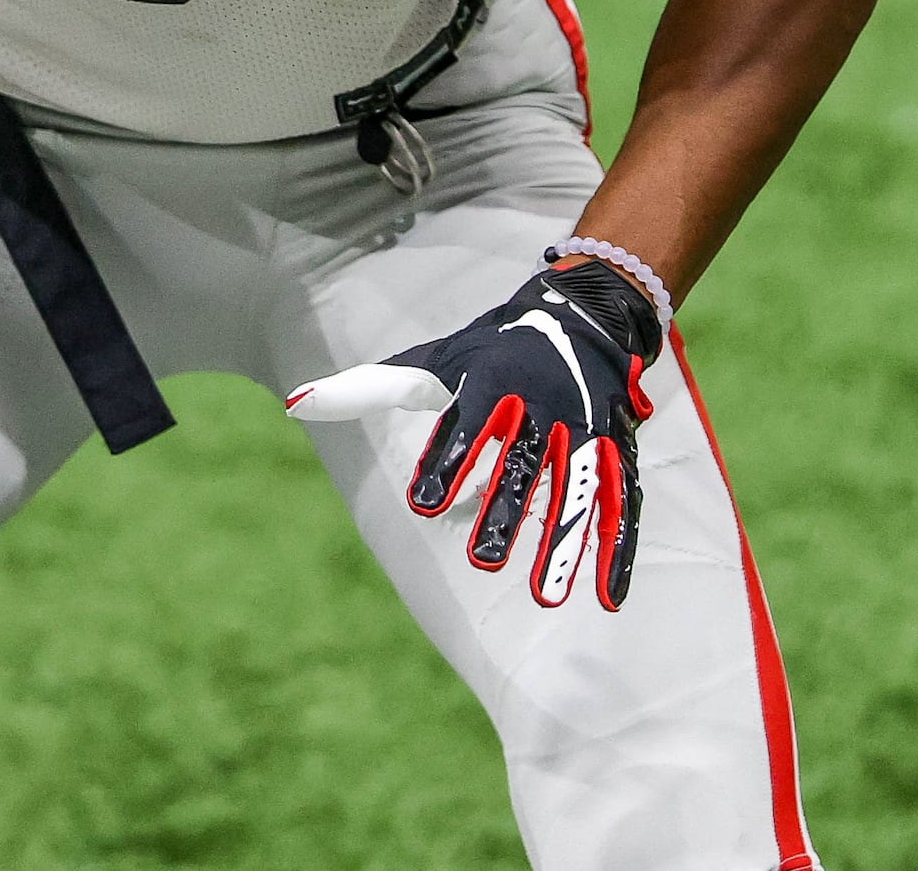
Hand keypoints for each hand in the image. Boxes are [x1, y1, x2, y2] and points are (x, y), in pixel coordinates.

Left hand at [283, 256, 662, 608]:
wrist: (584, 317)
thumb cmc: (493, 351)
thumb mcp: (435, 363)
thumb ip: (370, 388)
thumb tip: (295, 405)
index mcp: (494, 382)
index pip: (469, 423)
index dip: (448, 460)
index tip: (424, 503)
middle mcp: (543, 405)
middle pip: (524, 462)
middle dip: (504, 509)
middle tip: (481, 561)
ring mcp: (585, 431)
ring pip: (577, 488)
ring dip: (563, 540)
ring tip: (545, 593)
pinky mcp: (617, 452)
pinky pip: (622, 504)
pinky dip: (616, 550)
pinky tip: (605, 598)